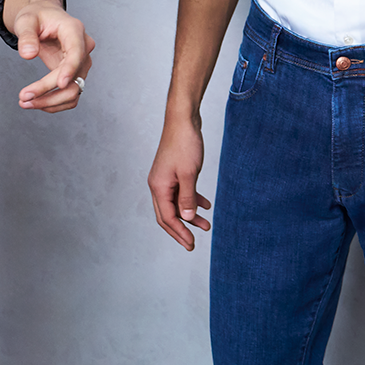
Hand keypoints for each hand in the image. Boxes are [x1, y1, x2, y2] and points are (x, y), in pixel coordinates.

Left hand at [9, 0, 94, 112]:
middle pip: (74, 77)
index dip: (70, 69)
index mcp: (74, 30)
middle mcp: (83, 47)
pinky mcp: (76, 74)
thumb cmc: (37, 16)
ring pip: (74, 91)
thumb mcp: (26, 20)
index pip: (77, 52)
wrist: (44, 18)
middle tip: (23, 98)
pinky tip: (36, 102)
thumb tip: (27, 54)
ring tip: (25, 103)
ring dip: (51, 102)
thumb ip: (26, 36)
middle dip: (49, 92)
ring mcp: (82, 63)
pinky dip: (55, 103)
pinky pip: (71, 95)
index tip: (59, 84)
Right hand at [147, 113, 210, 249]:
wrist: (183, 120)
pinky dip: (192, 201)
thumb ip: (187, 198)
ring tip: (206, 225)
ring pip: (176, 204)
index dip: (179, 233)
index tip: (191, 245)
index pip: (167, 218)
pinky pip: (181, 193)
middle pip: (168, 215)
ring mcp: (165, 179)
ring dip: (190, 216)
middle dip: (181, 230)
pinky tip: (206, 205)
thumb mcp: (189, 174)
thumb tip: (187, 218)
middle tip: (193, 244)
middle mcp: (158, 185)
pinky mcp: (173, 172)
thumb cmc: (185, 144)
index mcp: (158, 187)